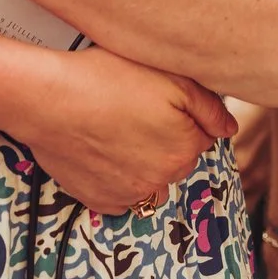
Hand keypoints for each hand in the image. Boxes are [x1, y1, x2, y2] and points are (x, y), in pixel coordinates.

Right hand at [12, 47, 234, 216]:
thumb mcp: (170, 77)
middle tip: (134, 110)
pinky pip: (121, 195)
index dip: (181, 115)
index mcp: (184, 149)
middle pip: (176, 159)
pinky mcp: (100, 200)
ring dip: (143, 163)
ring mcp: (129, 194)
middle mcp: (161, 180)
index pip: (200, 136)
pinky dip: (117, 178)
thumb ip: (209, 106)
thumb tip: (229, 128)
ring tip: (117, 131)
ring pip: (150, 180)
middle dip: (164, 139)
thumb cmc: (106, 78)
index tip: (157, 100)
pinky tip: (103, 151)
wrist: (48, 99)